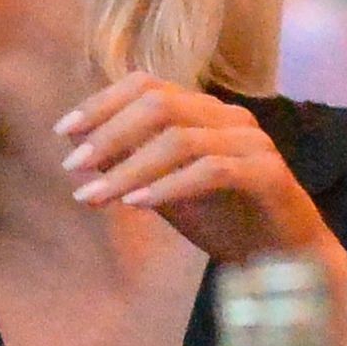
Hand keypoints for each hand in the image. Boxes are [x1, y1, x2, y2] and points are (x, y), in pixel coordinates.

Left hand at [55, 72, 346, 272]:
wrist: (282, 260)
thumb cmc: (222, 220)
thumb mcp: (164, 190)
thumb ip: (130, 166)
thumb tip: (80, 148)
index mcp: (203, 111)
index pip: (148, 85)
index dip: (101, 103)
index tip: (63, 131)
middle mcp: (228, 117)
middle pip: (160, 105)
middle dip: (109, 134)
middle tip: (73, 167)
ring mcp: (251, 142)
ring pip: (180, 139)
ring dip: (128, 168)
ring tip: (93, 196)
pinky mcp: (267, 174)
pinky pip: (211, 170)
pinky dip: (169, 186)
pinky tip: (137, 205)